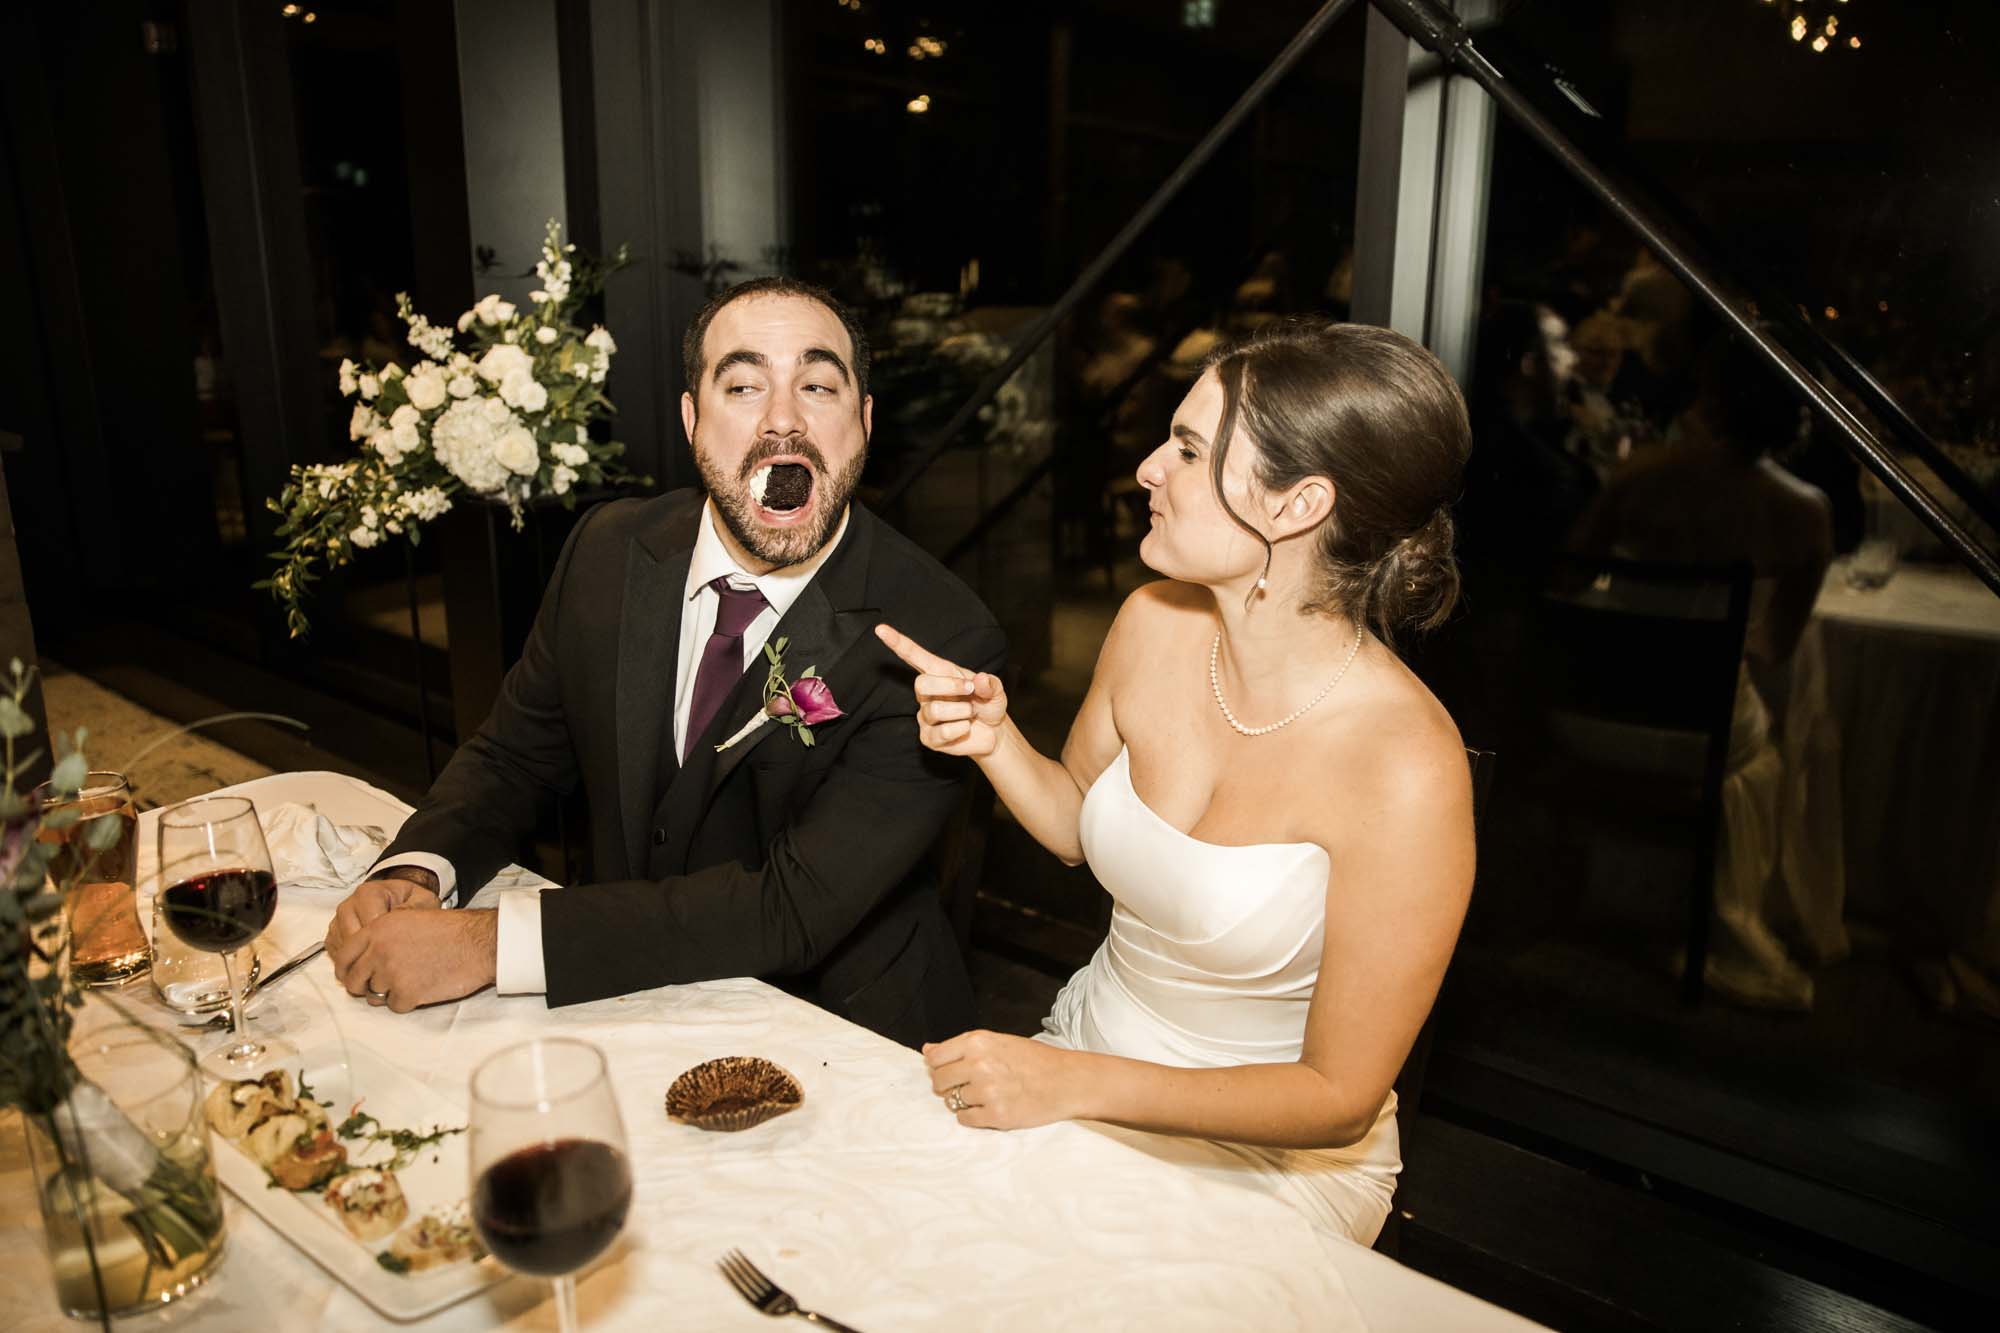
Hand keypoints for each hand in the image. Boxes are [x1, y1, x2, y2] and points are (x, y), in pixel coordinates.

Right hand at [325, 872, 440, 958]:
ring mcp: (338, 921)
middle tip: (392, 966)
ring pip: (343, 951)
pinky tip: (371, 966)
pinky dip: (353, 964)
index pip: (370, 926)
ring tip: (384, 968)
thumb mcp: (422, 899)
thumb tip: (398, 918)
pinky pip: (337, 955)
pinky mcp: (333, 935)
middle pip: (353, 941)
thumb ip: (414, 908)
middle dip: (372, 956)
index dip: (385, 943)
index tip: (400, 953)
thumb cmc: (410, 901)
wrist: (398, 899)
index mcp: (368, 893)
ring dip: (362, 963)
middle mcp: (348, 905)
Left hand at [327, 906, 497, 1012]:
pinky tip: (424, 987)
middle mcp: (379, 950)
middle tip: (381, 985)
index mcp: (377, 929)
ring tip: (414, 979)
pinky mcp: (406, 993)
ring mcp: (391, 973)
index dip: (345, 970)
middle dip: (364, 986)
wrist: (478, 943)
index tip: (351, 976)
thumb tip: (362, 961)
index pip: (343, 955)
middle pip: (354, 980)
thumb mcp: (408, 920)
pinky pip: (395, 1006)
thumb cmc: (450, 931)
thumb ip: (381, 938)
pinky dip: (408, 1001)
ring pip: (375, 995)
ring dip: (391, 992)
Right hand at [875, 624, 1008, 757]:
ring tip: (971, 714)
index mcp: (939, 673)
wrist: (994, 732)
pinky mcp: (929, 737)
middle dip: (949, 686)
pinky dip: (961, 729)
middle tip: (970, 691)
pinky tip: (965, 728)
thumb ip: (990, 683)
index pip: (914, 656)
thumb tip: (980, 679)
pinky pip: (941, 731)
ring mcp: (925, 716)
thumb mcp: (995, 690)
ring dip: (961, 711)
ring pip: (934, 710)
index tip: (880, 629)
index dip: (897, 642)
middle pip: (921, 683)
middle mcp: (927, 693)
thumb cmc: (988, 705)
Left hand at [922, 1029, 1079, 1129]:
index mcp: (978, 1042)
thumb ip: (961, 1047)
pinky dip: (973, 1116)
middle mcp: (979, 1064)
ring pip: (952, 1101)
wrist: (1068, 1081)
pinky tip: (991, 1107)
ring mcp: (987, 1092)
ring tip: (989, 1094)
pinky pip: (965, 1119)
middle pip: (939, 1081)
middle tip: (970, 1085)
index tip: (950, 1070)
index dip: (939, 1066)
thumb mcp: (998, 1042)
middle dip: (948, 1085)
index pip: (935, 1058)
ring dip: (965, 1100)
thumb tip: (927, 1051)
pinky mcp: (996, 1116)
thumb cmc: (1034, 1060)